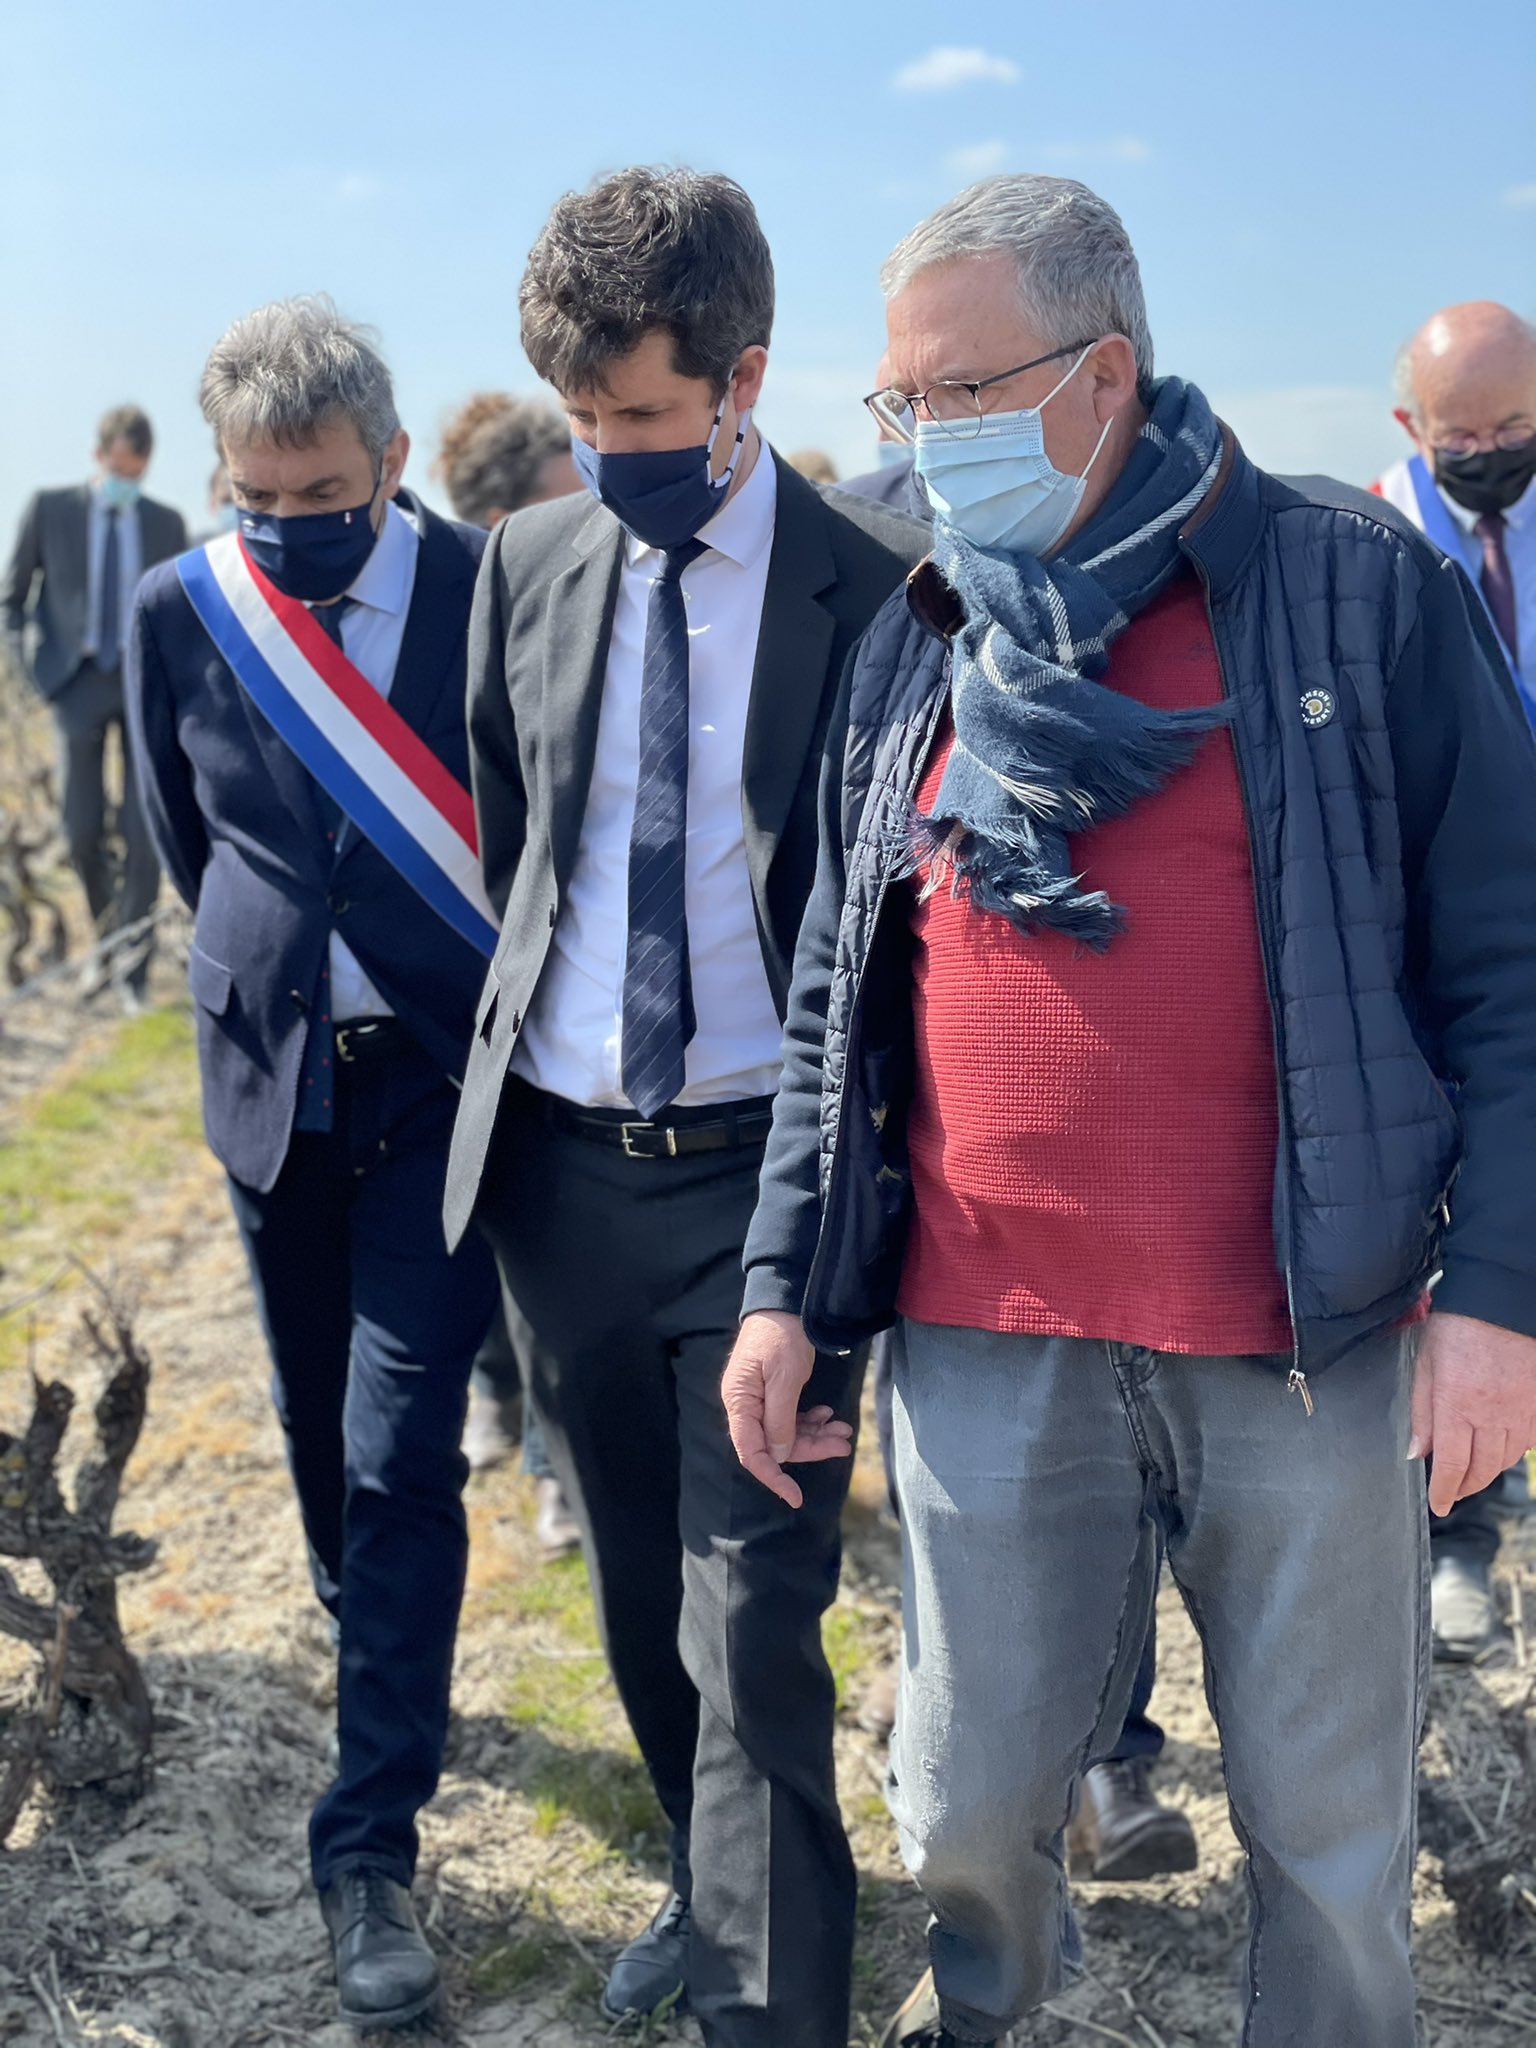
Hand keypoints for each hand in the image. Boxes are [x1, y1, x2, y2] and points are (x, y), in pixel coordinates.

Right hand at [722, 1310, 853, 1508]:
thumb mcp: (785, 1377)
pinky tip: (828, 1414)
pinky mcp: (773, 1391)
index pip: (751, 1452)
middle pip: (774, 1444)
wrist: (787, 1300)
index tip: (795, 1497)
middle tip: (844, 1443)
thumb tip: (780, 1456)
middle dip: (809, 1448)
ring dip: (815, 1434)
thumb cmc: (781, 1335)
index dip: (773, 1478)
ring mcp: (759, 1398)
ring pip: (786, 1431)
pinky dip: (810, 1419)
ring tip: (844, 1428)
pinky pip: (790, 1416)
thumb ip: (781, 1419)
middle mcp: (745, 1404)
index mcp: (740, 1402)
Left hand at [1410, 1310, 1535, 1515]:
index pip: (1451, 1465)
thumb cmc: (1458, 1326)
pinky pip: (1528, 1441)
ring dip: (1488, 1472)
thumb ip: (1421, 1411)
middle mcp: (1492, 1415)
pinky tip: (1500, 1450)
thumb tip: (1417, 1451)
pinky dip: (1513, 1452)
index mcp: (1457, 1405)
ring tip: (1472, 1474)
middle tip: (1452, 1493)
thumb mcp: (1426, 1363)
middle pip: (1482, 1470)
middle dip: (1465, 1488)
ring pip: (1506, 1459)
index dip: (1443, 1492)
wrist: (1501, 1300)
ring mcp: (1521, 1411)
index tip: (1438, 1505)